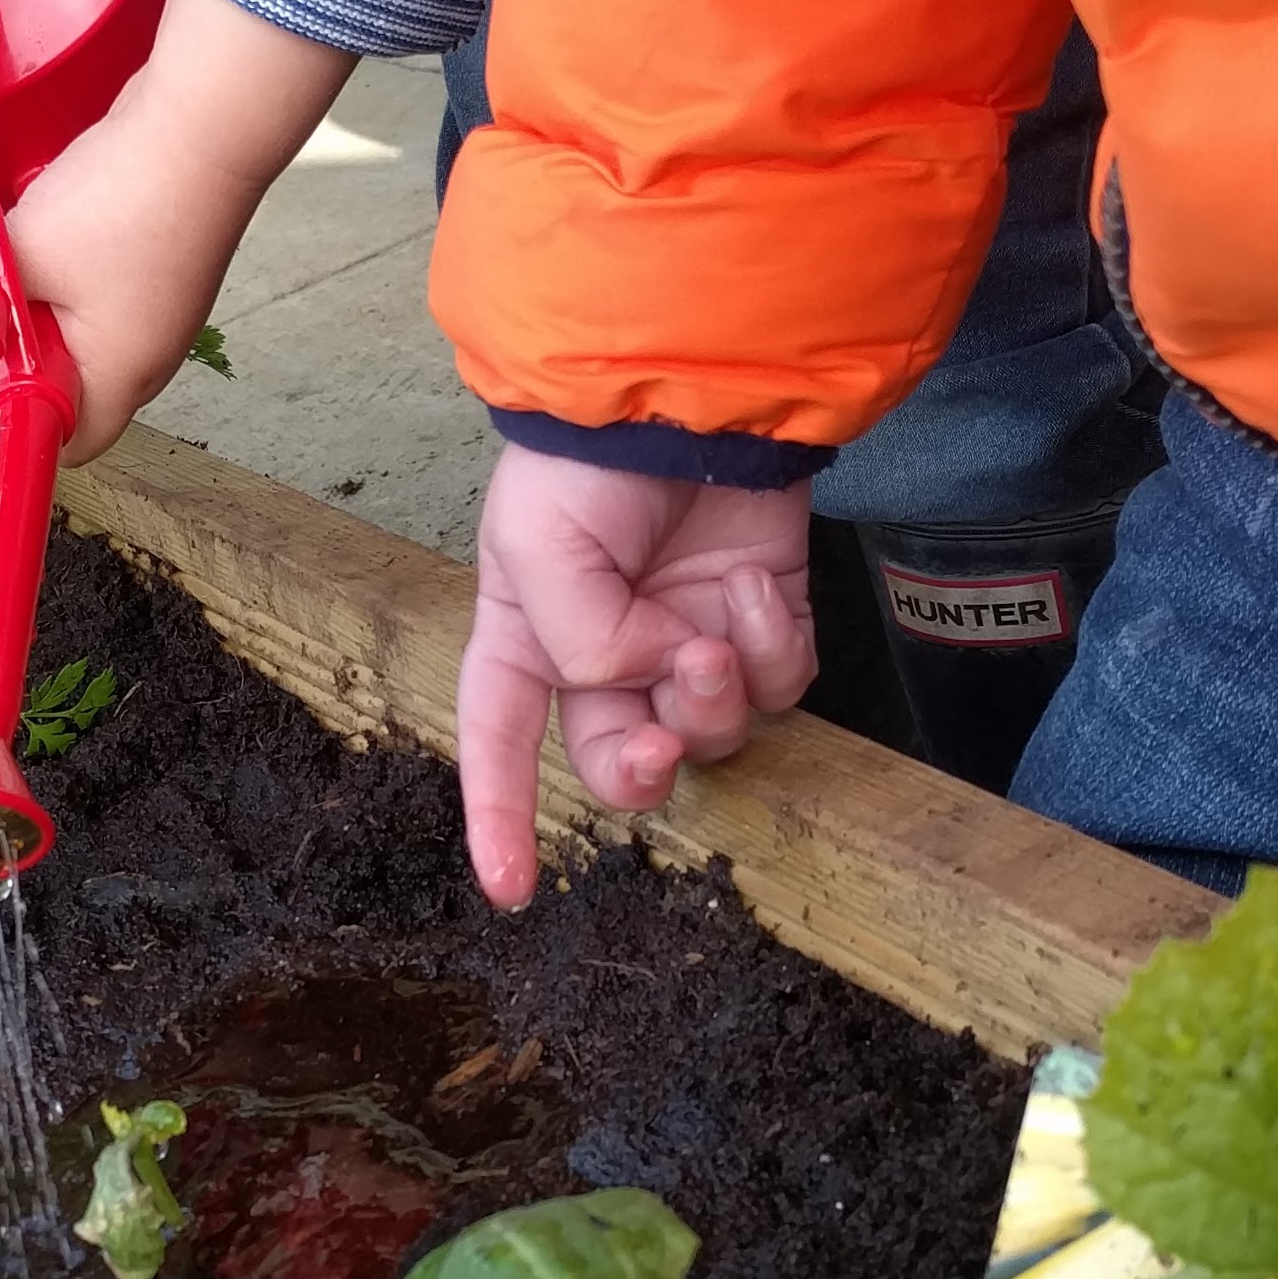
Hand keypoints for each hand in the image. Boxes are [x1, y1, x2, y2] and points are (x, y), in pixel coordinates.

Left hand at [0, 0, 350, 462]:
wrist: (206, 124)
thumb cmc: (123, 202)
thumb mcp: (24, 247)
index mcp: (122, 373)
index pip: (71, 441)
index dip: (21, 415)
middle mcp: (152, 353)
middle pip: (74, 381)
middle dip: (25, 343)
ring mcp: (165, 308)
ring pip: (86, 326)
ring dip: (47, 294)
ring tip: (32, 244)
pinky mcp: (167, 265)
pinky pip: (108, 287)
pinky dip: (75, 264)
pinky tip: (62, 216)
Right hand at [455, 446, 815, 908]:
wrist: (692, 386)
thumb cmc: (590, 457)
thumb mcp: (535, 545)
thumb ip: (578, 640)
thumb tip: (651, 678)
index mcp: (526, 637)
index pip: (500, 743)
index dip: (500, 820)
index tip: (512, 892)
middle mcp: (608, 652)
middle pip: (621, 762)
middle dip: (641, 771)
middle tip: (660, 747)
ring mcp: (691, 640)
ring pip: (709, 735)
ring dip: (709, 701)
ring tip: (706, 636)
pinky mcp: (765, 623)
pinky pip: (777, 685)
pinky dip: (770, 646)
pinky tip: (754, 585)